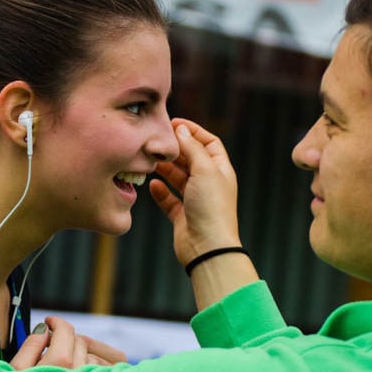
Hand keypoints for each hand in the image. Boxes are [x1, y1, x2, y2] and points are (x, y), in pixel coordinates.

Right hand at [9, 316, 126, 369]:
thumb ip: (31, 346)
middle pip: (79, 342)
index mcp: (60, 362)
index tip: (49, 323)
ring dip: (81, 355)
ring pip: (94, 358)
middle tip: (51, 346)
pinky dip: (97, 371)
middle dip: (65, 340)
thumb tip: (44, 329)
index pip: (66, 330)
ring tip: (65, 365)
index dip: (56, 323)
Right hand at [149, 119, 240, 265]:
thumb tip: (181, 130)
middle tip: (157, 141)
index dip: (193, 132)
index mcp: (220, 170)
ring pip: (178, 178)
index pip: (209, 143)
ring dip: (165, 169)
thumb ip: (192, 148)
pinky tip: (153, 185)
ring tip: (150, 160)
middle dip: (175, 150)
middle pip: (191, 159)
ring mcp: (196, 200)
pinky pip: (169, 200)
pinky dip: (161, 191)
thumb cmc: (211, 207)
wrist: (207, 247)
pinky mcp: (182, 216)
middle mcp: (209, 184)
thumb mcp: (204, 170)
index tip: (173, 124)